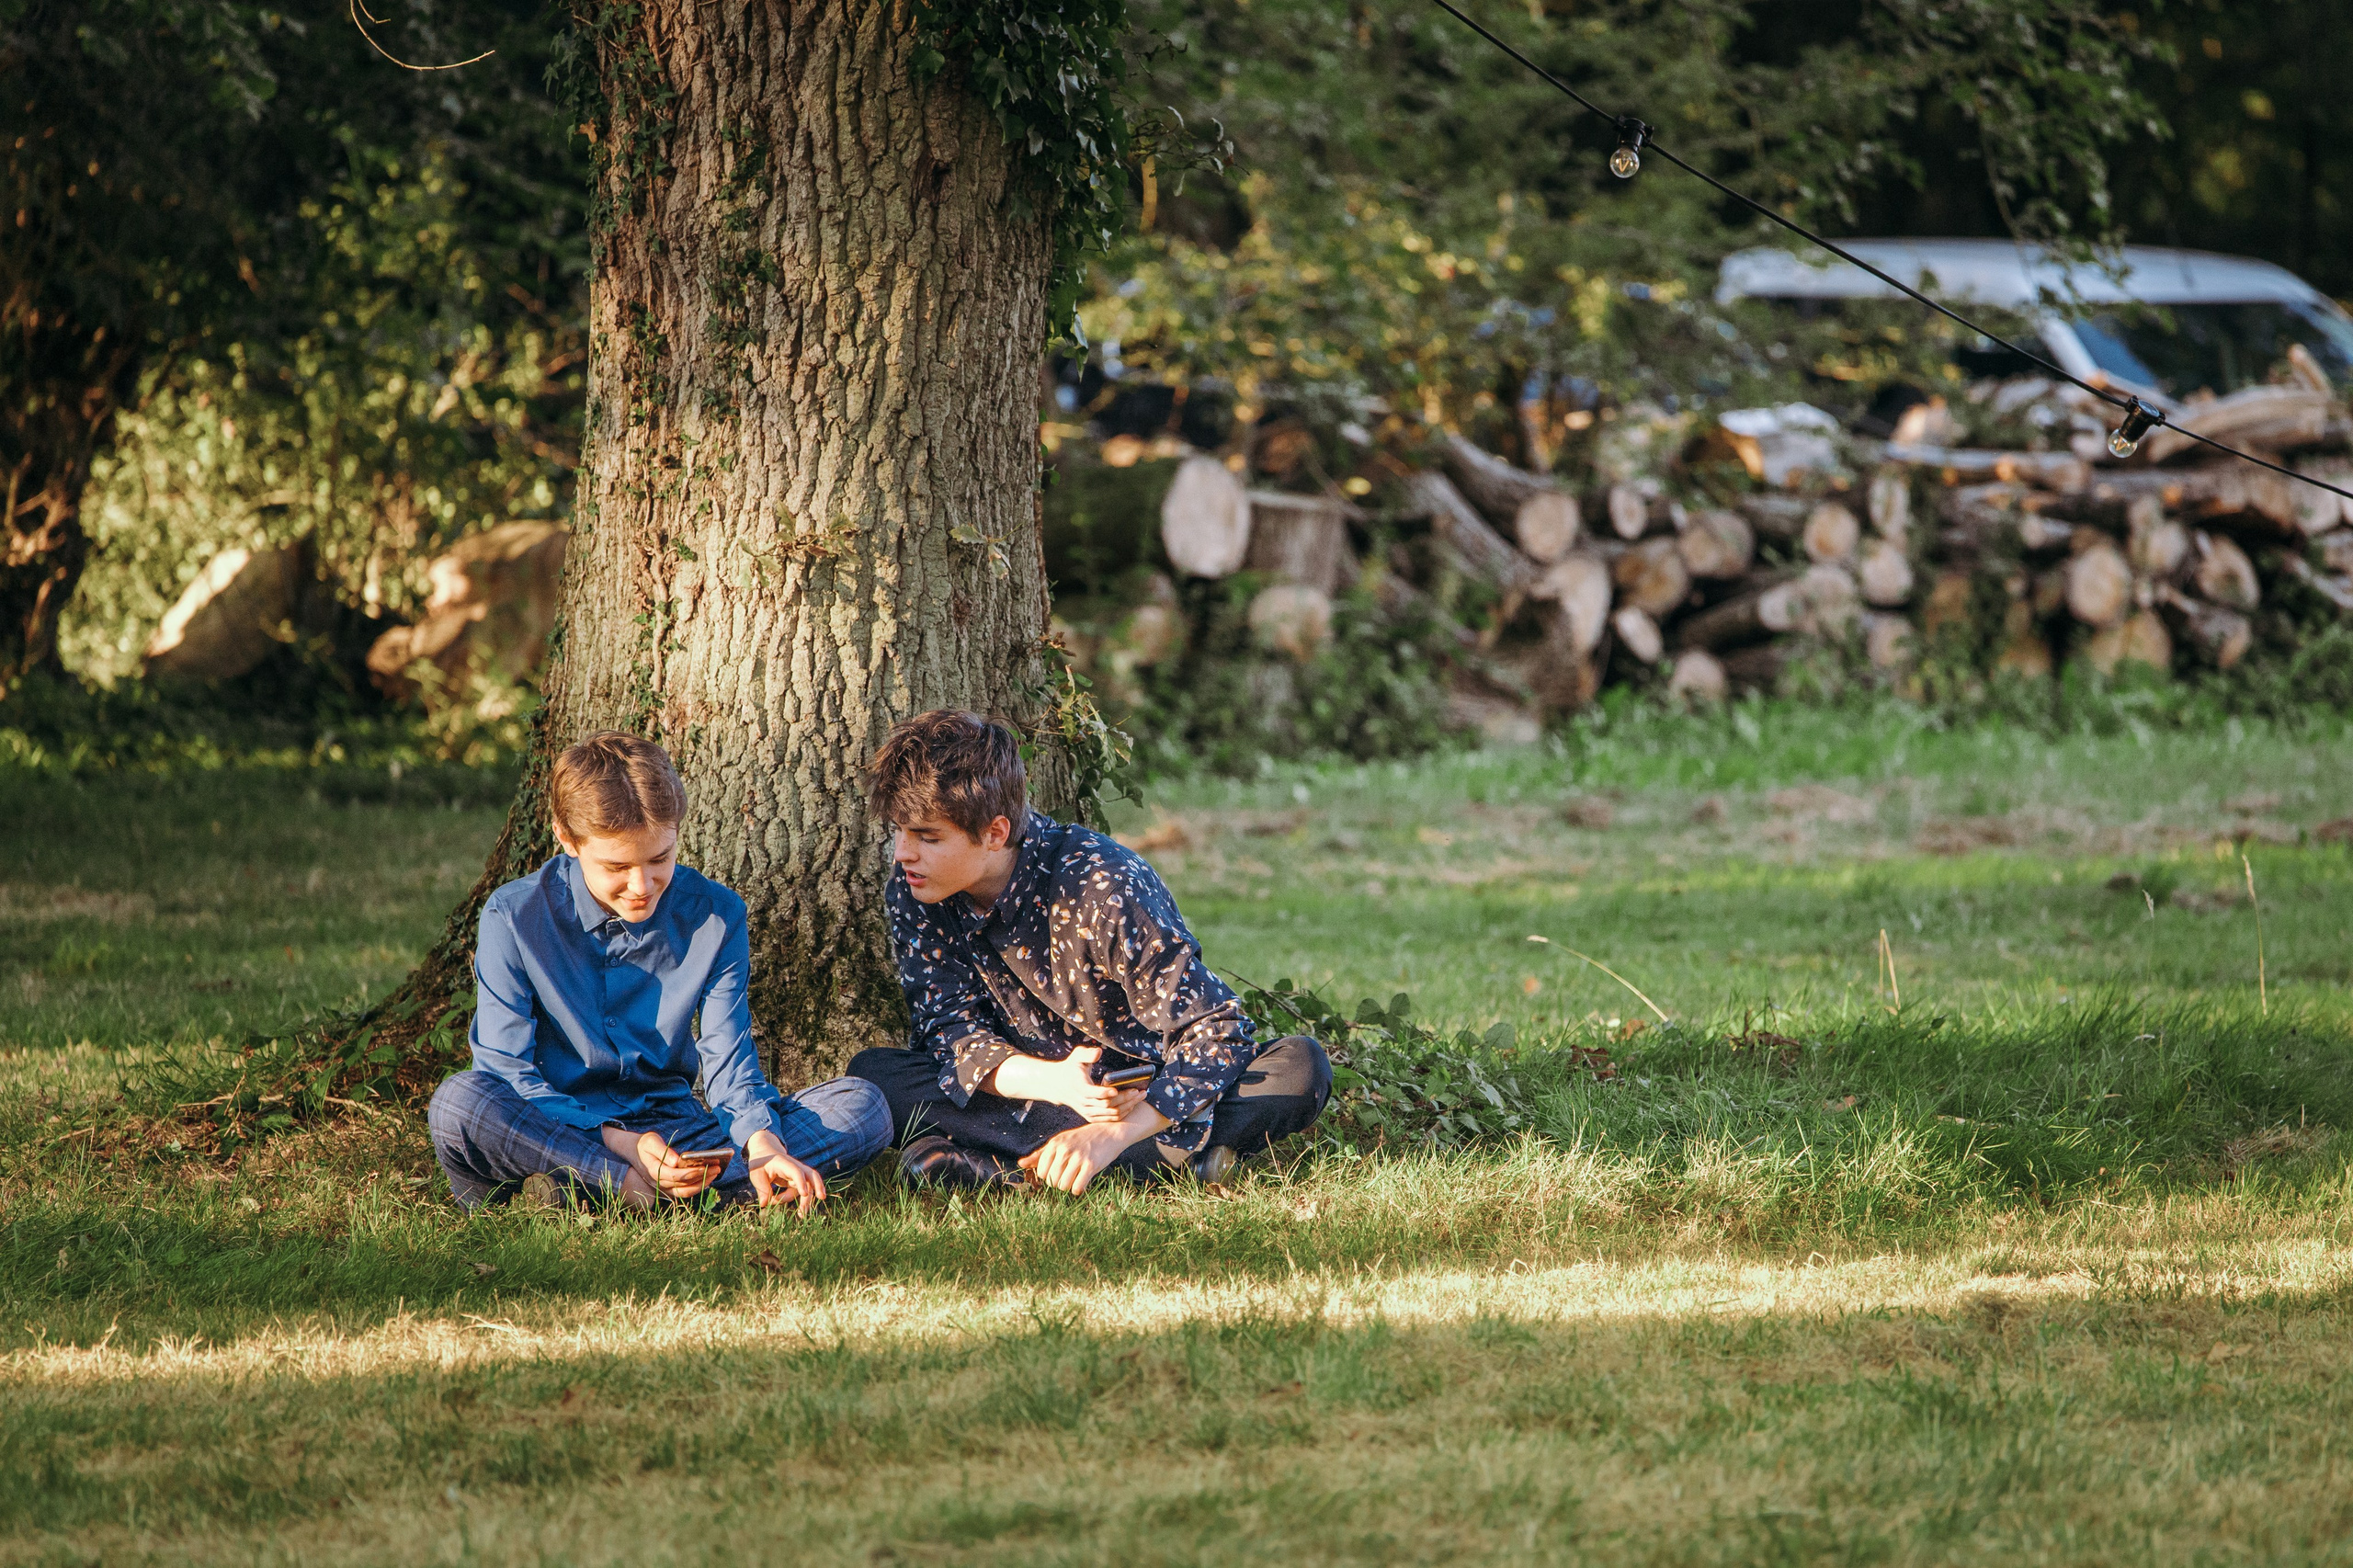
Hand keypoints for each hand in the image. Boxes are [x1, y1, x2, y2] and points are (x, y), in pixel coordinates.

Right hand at [601, 1125, 714, 1199]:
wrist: (633, 1152)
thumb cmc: (644, 1144)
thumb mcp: (650, 1141)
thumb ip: (663, 1150)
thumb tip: (676, 1161)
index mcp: (654, 1171)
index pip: (675, 1176)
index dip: (691, 1172)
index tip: (705, 1166)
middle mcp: (659, 1183)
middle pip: (683, 1186)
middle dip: (702, 1177)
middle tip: (717, 1168)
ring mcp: (663, 1188)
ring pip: (685, 1192)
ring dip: (702, 1184)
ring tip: (715, 1172)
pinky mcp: (668, 1188)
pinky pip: (684, 1192)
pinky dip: (697, 1186)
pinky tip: (708, 1177)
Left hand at [745, 1130, 827, 1215]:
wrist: (766, 1155)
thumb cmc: (761, 1165)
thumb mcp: (756, 1175)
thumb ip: (762, 1189)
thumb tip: (764, 1204)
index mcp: (784, 1163)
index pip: (796, 1171)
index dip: (800, 1181)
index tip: (803, 1193)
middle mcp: (795, 1168)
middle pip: (811, 1175)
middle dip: (817, 1185)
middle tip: (821, 1197)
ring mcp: (799, 1175)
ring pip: (809, 1187)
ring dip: (807, 1200)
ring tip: (802, 1214)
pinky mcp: (799, 1182)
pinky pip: (803, 1192)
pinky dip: (804, 1201)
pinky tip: (801, 1212)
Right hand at [990, 1045, 1147, 1123]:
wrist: (1058, 1085)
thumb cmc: (1071, 1067)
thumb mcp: (1076, 1056)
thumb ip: (1087, 1053)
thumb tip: (1099, 1052)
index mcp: (1079, 1087)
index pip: (1094, 1093)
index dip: (1106, 1092)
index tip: (1118, 1088)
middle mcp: (1083, 1102)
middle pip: (1107, 1105)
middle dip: (1125, 1098)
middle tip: (1140, 1091)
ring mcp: (1087, 1111)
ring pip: (1111, 1113)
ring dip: (1128, 1106)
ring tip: (1140, 1097)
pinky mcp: (1091, 1116)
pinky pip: (1109, 1119)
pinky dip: (1122, 1113)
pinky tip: (1132, 1105)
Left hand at [1017, 1099, 1170, 1194]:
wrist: (1110, 1131)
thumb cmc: (1083, 1139)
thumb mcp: (1061, 1142)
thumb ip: (1040, 1154)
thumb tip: (1020, 1164)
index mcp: (1055, 1143)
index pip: (1042, 1172)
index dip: (1050, 1177)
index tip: (1060, 1172)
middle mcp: (1064, 1149)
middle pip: (1052, 1181)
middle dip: (1060, 1182)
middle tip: (1070, 1175)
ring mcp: (1077, 1157)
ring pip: (1063, 1186)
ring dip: (1069, 1186)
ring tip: (1076, 1178)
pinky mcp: (1090, 1165)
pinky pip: (1076, 1188)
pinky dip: (1078, 1189)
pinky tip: (1083, 1182)